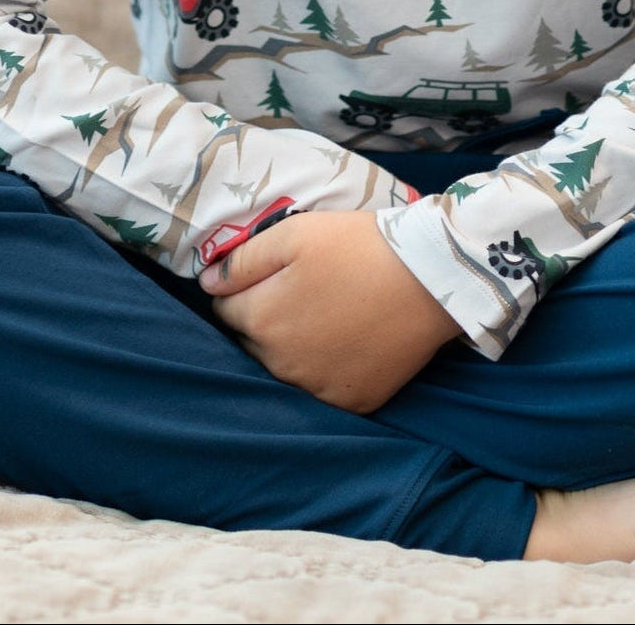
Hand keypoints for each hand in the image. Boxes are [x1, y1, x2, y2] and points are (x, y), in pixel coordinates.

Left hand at [199, 211, 459, 412]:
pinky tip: (343, 341)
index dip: (241, 291)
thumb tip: (206, 286)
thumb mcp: (291, 235)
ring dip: (289, 348)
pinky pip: (320, 388)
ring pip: (282, 369)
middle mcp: (283, 364)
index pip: (224, 312)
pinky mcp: (354, 401)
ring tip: (322, 315)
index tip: (268, 276)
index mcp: (262, 321)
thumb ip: (241, 262)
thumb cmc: (356, 247)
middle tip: (300, 293)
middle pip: (250, 343)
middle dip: (262, 320)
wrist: (431, 276)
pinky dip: (323, 369)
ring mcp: (319, 388)